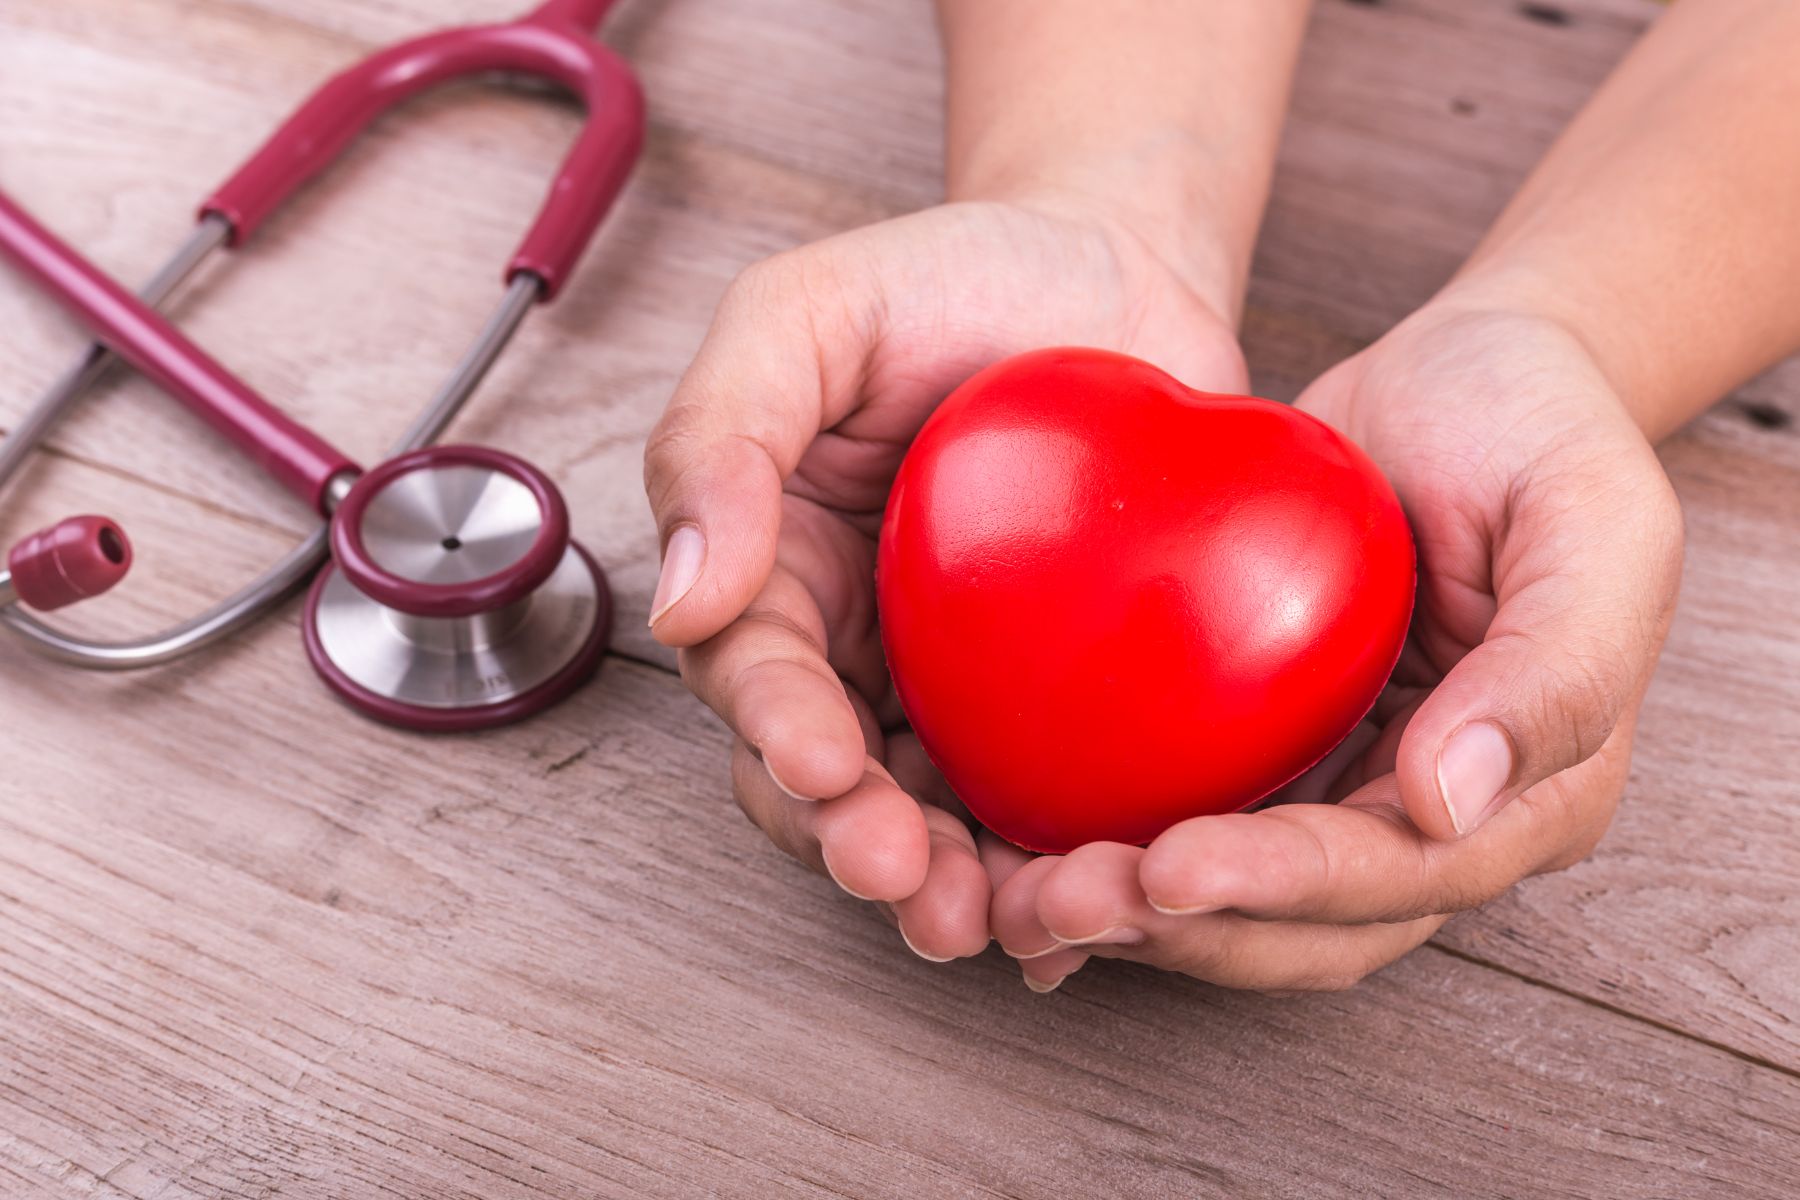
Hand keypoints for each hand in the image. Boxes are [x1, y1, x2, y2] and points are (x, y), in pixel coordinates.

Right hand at [643, 197, 1247, 959]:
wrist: (1112, 268)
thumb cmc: (949, 277)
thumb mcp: (808, 314)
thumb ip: (722, 434)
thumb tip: (683, 601)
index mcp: (777, 570)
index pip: (756, 676)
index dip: (779, 734)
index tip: (820, 767)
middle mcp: (855, 648)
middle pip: (831, 782)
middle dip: (856, 844)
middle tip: (909, 882)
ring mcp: (958, 685)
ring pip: (932, 816)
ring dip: (953, 884)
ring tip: (997, 924)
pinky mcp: (1058, 705)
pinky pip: (1041, 799)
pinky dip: (1052, 862)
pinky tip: (1080, 904)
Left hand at [992, 303, 1684, 991]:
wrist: (1464, 377)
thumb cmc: (1538, 427)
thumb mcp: (1591, 517)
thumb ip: (1554, 666)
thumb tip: (1446, 805)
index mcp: (1531, 792)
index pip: (1398, 873)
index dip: (1284, 886)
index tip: (1171, 867)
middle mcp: (1432, 820)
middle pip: (1302, 926)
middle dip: (1183, 930)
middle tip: (1060, 902)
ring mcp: (1343, 790)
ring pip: (1232, 904)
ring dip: (1128, 919)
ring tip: (1018, 902)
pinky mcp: (1268, 751)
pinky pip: (1186, 824)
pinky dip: (1108, 857)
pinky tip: (1015, 864)